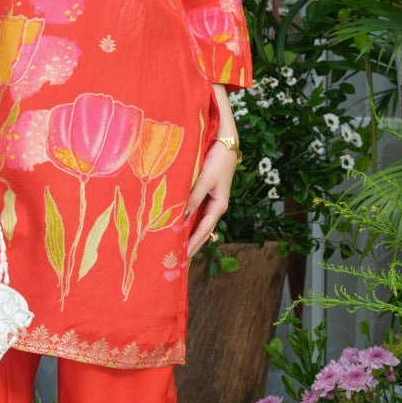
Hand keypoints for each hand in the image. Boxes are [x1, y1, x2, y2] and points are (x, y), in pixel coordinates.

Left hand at [184, 141, 237, 259]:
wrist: (226, 144)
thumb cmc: (217, 161)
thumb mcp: (205, 180)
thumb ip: (193, 198)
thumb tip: (183, 218)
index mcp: (219, 206)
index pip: (204, 231)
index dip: (194, 244)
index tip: (183, 258)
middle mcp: (215, 206)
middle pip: (202, 229)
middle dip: (191, 243)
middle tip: (177, 259)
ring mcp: (210, 200)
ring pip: (198, 221)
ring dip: (188, 232)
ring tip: (175, 245)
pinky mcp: (205, 193)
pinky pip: (195, 211)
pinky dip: (187, 219)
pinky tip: (178, 224)